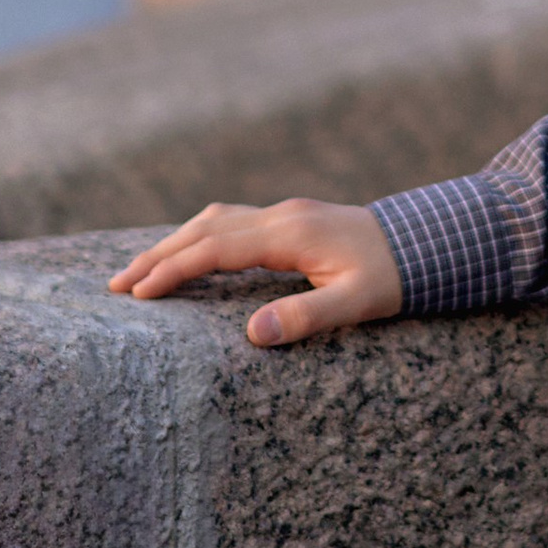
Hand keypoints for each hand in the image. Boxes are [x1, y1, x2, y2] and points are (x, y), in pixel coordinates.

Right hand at [107, 199, 402, 346]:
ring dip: (176, 243)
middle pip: (205, 229)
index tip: (138, 293)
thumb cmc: (395, 275)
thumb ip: (306, 317)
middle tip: (116, 285)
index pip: (216, 248)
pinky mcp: (292, 220)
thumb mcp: (357, 302)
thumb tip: (252, 334)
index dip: (174, 269)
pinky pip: (233, 223)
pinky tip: (190, 255)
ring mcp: (286, 214)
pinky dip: (200, 237)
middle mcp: (282, 216)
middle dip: (159, 255)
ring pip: (216, 220)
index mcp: (291, 233)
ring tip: (141, 273)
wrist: (431, 240)